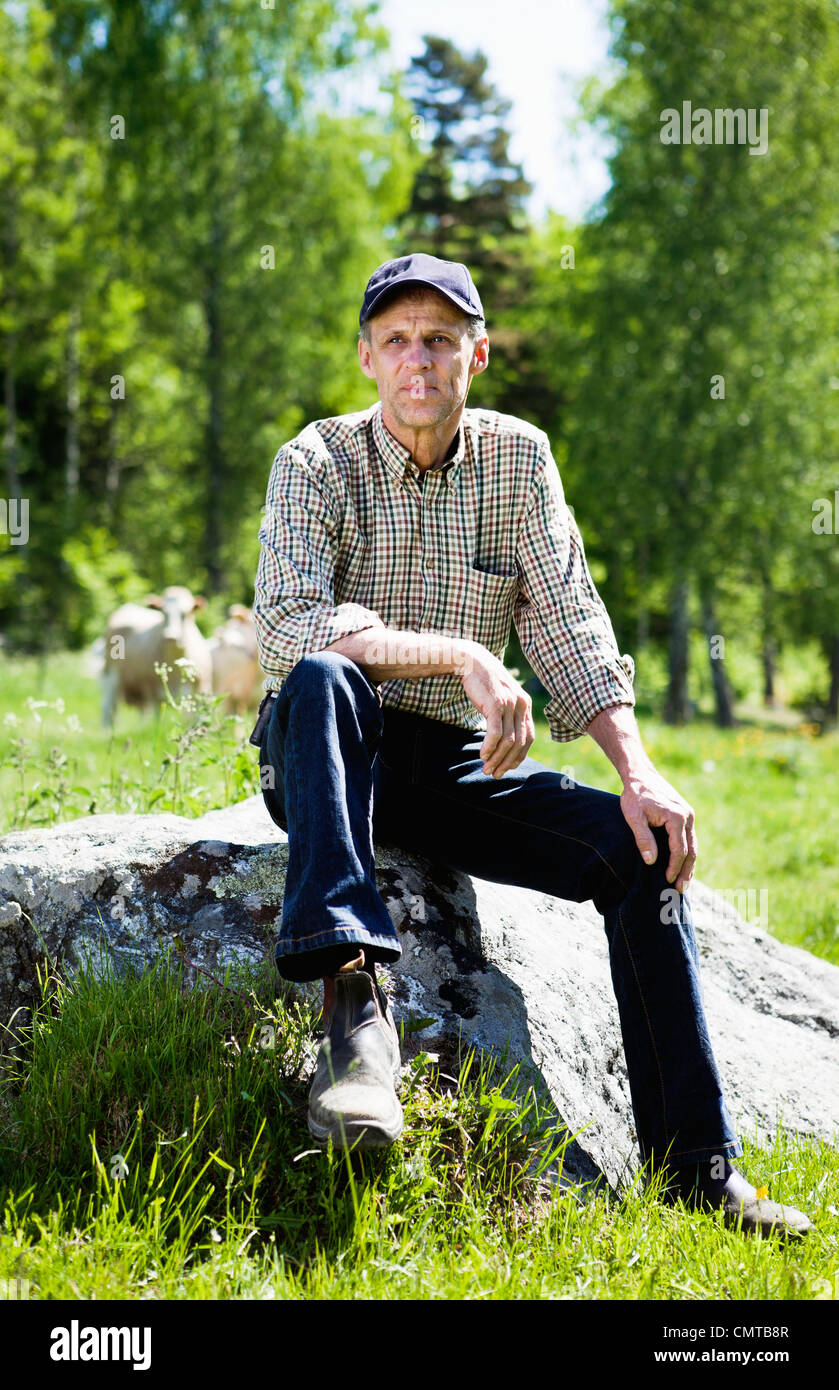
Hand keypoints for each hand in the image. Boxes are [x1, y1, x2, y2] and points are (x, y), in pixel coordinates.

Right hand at [459, 644, 534, 776]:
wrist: (472, 661)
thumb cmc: (485, 682)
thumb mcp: (501, 698)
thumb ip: (507, 715)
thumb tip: (505, 739)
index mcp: (525, 705)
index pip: (528, 738)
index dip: (519, 756)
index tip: (508, 767)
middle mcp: (521, 705)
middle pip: (519, 743)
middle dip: (507, 762)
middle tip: (495, 774)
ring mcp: (509, 705)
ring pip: (508, 741)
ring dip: (497, 759)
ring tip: (487, 768)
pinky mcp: (496, 705)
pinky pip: (495, 733)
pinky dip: (489, 748)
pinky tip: (482, 755)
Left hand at [619, 767, 696, 892]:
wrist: (640, 774)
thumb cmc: (635, 794)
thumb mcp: (634, 816)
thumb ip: (643, 838)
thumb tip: (651, 862)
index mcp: (677, 817)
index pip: (679, 849)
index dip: (674, 867)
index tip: (667, 881)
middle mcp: (687, 816)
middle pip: (691, 850)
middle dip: (686, 871)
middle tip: (680, 890)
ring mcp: (688, 815)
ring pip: (693, 845)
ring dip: (689, 865)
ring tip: (684, 882)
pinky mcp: (685, 815)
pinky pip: (688, 838)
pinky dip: (687, 853)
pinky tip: (682, 864)